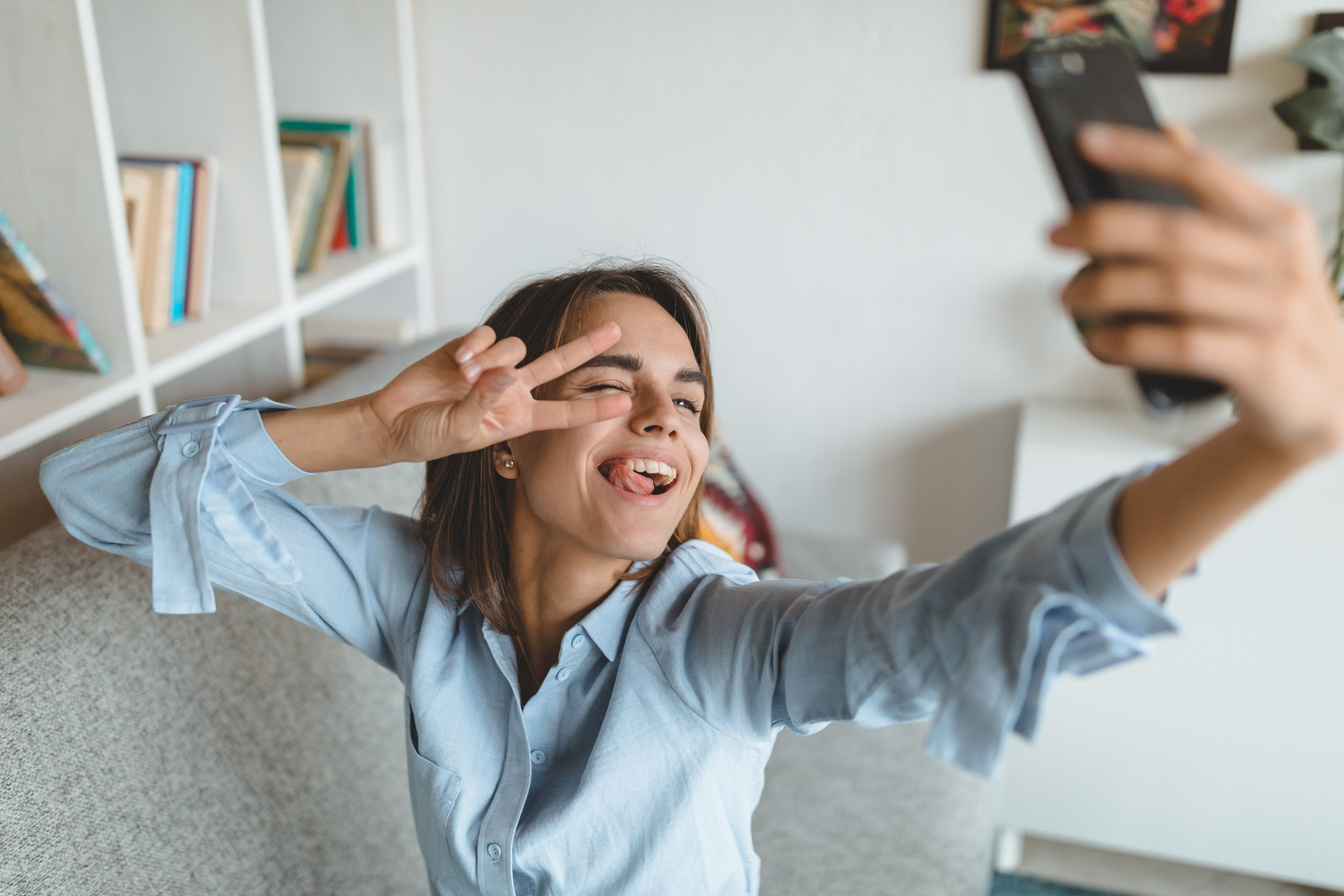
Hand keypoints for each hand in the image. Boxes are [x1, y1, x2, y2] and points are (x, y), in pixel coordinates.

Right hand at [364, 322, 631, 463]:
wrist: (393, 422)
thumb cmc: (429, 436)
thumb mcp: (460, 430)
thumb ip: (484, 402)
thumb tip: (505, 374)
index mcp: (519, 417)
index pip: (564, 412)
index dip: (594, 407)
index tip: (624, 402)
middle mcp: (512, 389)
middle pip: (558, 363)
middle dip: (587, 346)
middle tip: (617, 329)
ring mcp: (492, 366)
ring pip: (516, 346)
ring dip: (493, 359)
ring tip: (464, 377)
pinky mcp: (469, 347)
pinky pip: (486, 335)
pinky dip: (475, 345)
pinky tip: (457, 361)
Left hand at [1048, 122, 1343, 462]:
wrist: (1325, 397)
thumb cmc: (1276, 320)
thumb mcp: (1261, 251)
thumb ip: (1216, 197)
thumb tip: (1171, 135)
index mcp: (1277, 221)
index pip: (1201, 170)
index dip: (1140, 152)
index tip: (1087, 141)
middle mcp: (1279, 260)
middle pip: (1174, 231)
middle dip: (1103, 229)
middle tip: (1057, 236)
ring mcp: (1274, 311)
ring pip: (1172, 287)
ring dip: (1106, 289)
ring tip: (1069, 295)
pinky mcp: (1262, 361)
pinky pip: (1181, 344)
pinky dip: (1130, 341)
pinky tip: (1100, 341)